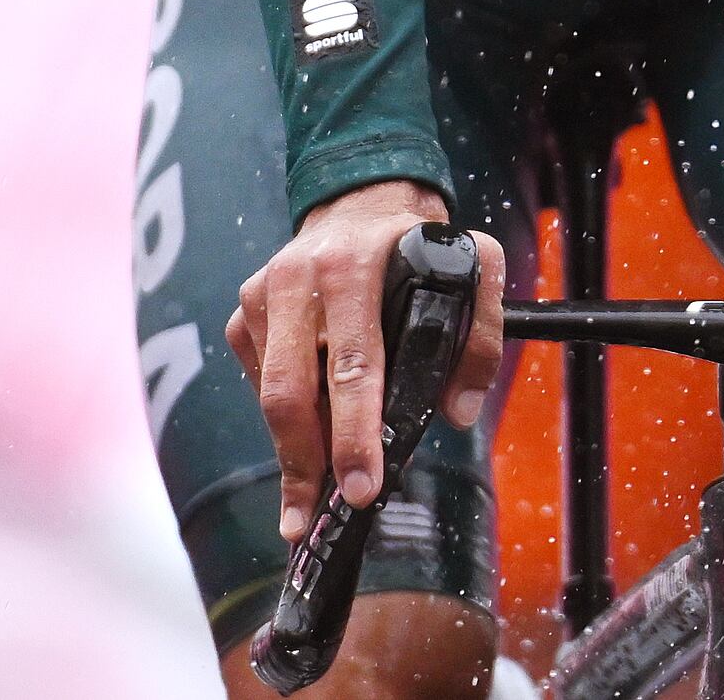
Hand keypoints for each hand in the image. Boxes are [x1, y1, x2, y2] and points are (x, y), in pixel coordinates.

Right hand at [227, 179, 505, 544]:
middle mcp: (298, 279)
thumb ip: (479, 336)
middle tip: (316, 520)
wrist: (360, 203)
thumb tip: (457, 411)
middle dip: (305, 464)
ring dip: (292, 452)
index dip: (353, 434)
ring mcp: (262, 294)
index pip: (352, 365)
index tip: (361, 488)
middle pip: (290, 393)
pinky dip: (285, 417)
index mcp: (354, 267)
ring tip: (309, 501)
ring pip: (269, 395)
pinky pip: (259, 382)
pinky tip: (310, 433)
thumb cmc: (419, 247)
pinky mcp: (244, 312)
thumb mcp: (471, 267)